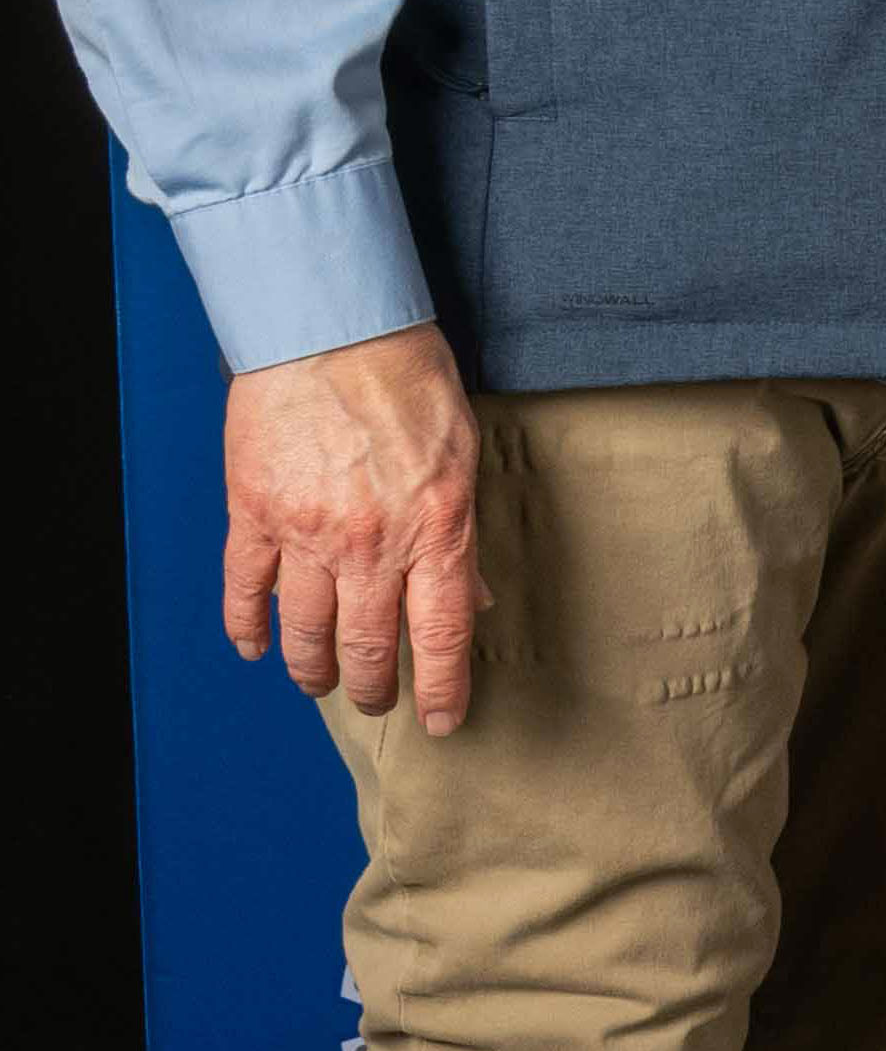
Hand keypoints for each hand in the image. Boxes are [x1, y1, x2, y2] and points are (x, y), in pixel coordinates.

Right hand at [221, 322, 479, 732]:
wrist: (332, 329)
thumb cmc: (409, 379)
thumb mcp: (463, 452)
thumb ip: (463, 529)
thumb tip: (475, 594)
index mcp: (435, 525)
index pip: (442, 633)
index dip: (442, 688)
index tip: (441, 722)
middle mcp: (371, 543)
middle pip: (369, 644)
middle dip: (375, 686)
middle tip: (376, 699)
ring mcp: (306, 534)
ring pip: (304, 632)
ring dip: (313, 668)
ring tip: (321, 682)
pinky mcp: (254, 516)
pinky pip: (244, 592)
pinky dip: (248, 628)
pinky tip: (255, 648)